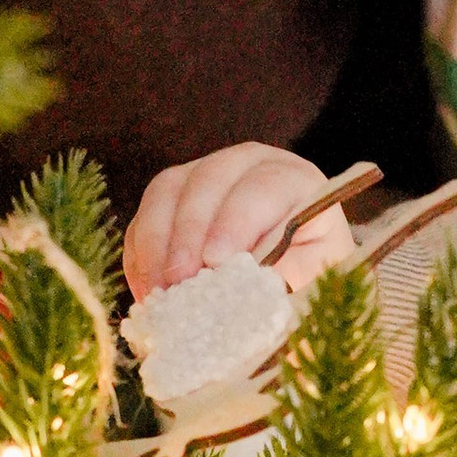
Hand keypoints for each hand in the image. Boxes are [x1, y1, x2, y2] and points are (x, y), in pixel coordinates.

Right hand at [124, 145, 361, 304]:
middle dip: (190, 233)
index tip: (216, 261)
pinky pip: (144, 215)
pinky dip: (141, 255)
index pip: (262, 187)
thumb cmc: (308, 268)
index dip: (235, 222)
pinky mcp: (170, 198)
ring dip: (158, 244)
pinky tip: (148, 291)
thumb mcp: (315, 273)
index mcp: (292, 178)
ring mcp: (202, 175)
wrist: (290, 269)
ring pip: (167, 192)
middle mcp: (245, 165)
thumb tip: (254, 285)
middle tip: (182, 280)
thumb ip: (294, 273)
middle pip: (208, 181)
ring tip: (161, 291)